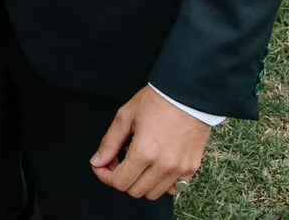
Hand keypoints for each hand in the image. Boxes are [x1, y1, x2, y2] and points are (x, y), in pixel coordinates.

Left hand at [90, 86, 211, 199]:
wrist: (187, 95)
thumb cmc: (156, 101)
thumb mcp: (125, 116)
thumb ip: (109, 143)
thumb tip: (97, 162)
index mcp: (145, 152)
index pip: (120, 182)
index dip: (105, 176)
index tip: (101, 165)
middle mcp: (164, 166)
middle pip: (135, 191)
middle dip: (121, 178)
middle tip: (118, 160)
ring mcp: (180, 170)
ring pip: (153, 193)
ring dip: (140, 182)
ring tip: (138, 161)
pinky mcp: (191, 169)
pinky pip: (173, 189)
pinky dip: (161, 183)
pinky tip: (155, 166)